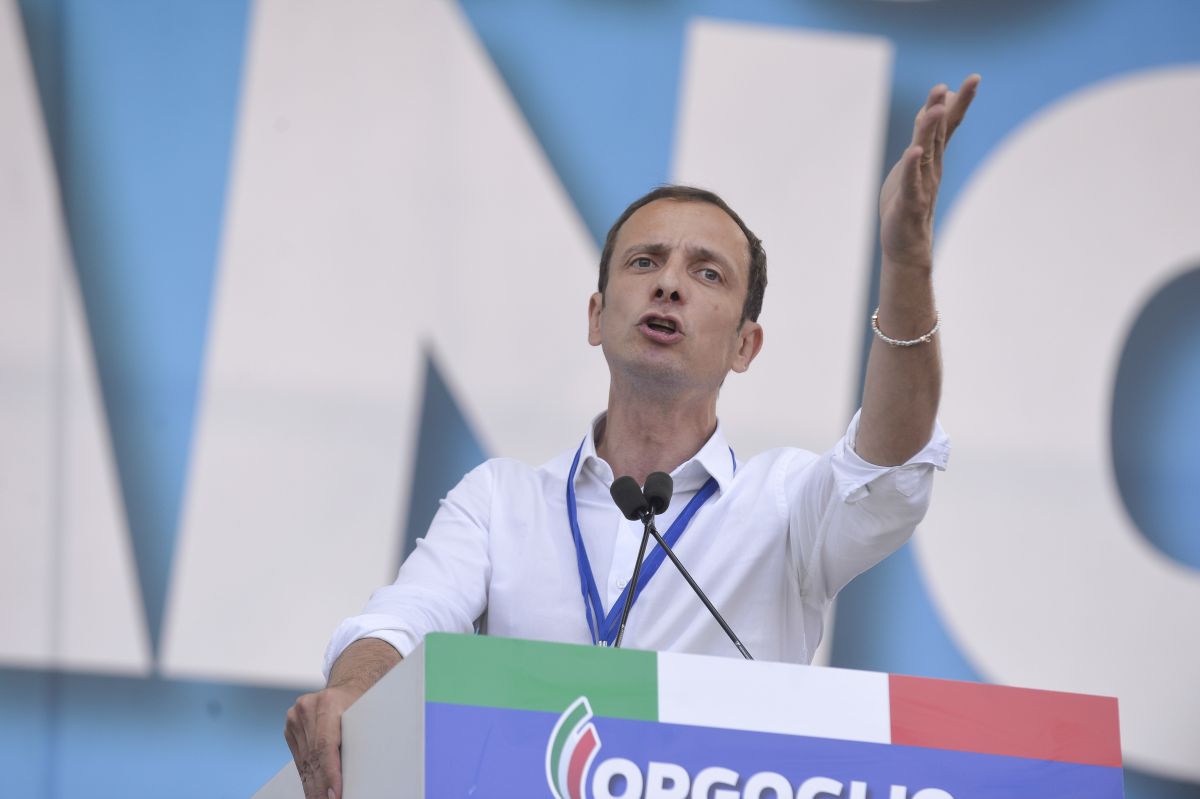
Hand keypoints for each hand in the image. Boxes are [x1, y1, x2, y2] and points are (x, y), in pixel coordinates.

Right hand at [284, 684, 357, 798]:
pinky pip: (299, 757)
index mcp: (329, 702)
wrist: (349, 686)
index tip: (335, 795)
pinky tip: (314, 789)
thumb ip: (358, 741)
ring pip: (305, 761)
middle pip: (314, 757)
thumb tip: (356, 776)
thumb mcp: (366, 716)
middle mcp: (308, 707)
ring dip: (313, 785)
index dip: (329, 774)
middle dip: (321, 786)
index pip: (325, 746)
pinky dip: (307, 775)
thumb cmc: (362, 701)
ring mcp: (296, 715)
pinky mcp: (291, 724)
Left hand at [879, 75, 979, 268]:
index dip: (961, 102)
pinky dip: (911, 167)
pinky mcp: (909, 203)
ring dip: (930, 130)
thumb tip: (932, 109)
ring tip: (936, 107)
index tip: (975, 78)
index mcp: (933, 159)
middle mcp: (932, 168)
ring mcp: (922, 185)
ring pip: (926, 152)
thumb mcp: (914, 165)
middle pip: (941, 133)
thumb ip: (923, 138)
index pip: (949, 126)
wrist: (907, 246)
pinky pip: (910, 182)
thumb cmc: (909, 203)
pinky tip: (912, 152)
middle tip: (970, 82)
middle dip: (951, 106)